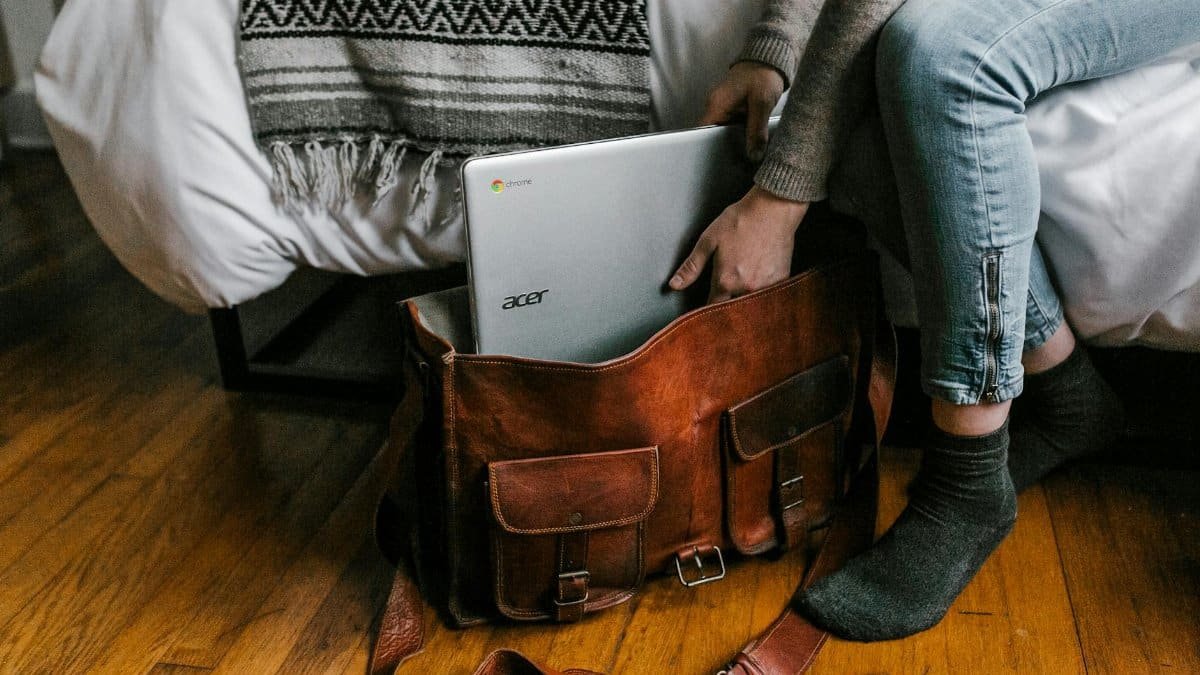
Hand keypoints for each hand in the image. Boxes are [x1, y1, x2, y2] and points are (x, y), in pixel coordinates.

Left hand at [669, 187, 809, 302]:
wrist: (773, 208)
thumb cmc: (742, 220)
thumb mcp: (708, 240)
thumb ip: (691, 267)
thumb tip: (674, 285)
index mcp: (725, 280)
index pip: (712, 307)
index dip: (707, 309)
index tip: (707, 305)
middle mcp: (746, 288)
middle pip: (732, 308)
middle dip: (727, 306)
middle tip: (727, 294)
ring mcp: (766, 286)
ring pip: (752, 304)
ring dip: (746, 300)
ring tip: (744, 284)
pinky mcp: (782, 280)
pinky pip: (770, 296)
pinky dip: (764, 293)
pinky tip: (761, 279)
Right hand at [699, 61, 785, 162]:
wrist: (770, 58)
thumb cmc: (763, 75)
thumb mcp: (762, 104)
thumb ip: (756, 131)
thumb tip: (754, 156)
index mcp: (716, 105)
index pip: (701, 133)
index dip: (707, 149)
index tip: (718, 163)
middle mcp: (715, 107)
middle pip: (711, 135)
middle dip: (723, 150)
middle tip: (735, 165)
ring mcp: (724, 108)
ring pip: (723, 133)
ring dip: (732, 143)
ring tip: (743, 158)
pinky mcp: (734, 109)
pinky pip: (731, 127)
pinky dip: (739, 136)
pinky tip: (749, 145)